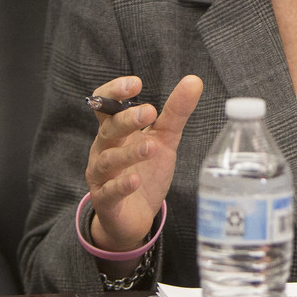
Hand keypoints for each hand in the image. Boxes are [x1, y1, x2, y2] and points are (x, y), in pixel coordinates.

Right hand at [85, 74, 202, 252]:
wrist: (135, 215)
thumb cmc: (146, 171)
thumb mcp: (165, 139)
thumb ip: (176, 112)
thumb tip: (194, 80)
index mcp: (116, 131)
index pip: (106, 105)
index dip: (114, 92)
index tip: (135, 84)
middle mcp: (104, 149)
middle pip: (108, 130)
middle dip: (126, 120)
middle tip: (149, 112)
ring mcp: (102, 176)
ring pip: (109, 160)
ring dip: (129, 153)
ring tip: (150, 147)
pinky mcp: (106, 201)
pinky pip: (109, 191)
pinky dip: (121, 186)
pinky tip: (135, 181)